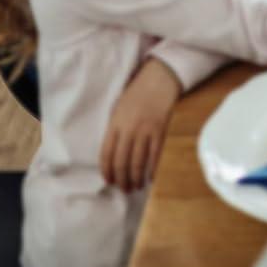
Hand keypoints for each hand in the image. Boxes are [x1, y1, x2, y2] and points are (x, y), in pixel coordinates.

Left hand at [100, 57, 181, 192]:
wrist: (160, 77)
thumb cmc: (138, 92)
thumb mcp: (119, 109)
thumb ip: (115, 129)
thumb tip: (113, 153)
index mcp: (115, 124)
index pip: (106, 154)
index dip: (107, 172)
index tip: (109, 181)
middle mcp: (128, 129)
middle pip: (121, 162)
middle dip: (122, 180)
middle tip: (124, 189)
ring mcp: (145, 130)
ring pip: (138, 162)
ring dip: (136, 178)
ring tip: (136, 186)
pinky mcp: (160, 130)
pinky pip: (155, 155)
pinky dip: (152, 169)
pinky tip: (151, 177)